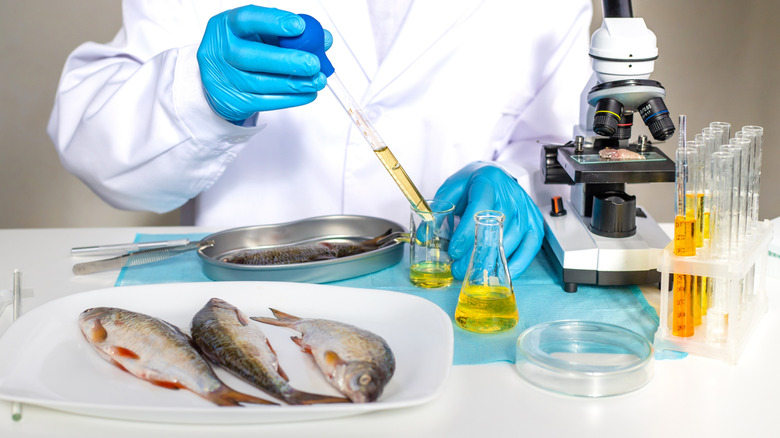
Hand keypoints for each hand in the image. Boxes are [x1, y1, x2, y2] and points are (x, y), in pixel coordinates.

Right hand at [197, 5, 331, 121]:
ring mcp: (225, 78)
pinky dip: (290, 98)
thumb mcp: (262, 34)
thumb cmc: (244, 49)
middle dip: (286, 60)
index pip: (247, 19)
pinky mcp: (234, 101)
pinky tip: (307, 93)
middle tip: (313, 63)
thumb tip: (323, 38)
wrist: (219, 79)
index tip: (300, 26)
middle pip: (251, 56)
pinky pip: (265, 101)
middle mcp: (221, 51)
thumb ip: (289, 33)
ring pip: (261, 83)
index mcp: (226, 26)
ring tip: (317, 80)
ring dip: (294, 83)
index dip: (274, 21)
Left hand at [434, 162, 543, 278]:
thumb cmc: (473, 184)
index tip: (454, 251)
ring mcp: (525, 209)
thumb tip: (423, 236)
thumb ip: (438, 212)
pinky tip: (503, 272)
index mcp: (487, 182)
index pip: (479, 208)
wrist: (496, 175)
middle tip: (460, 270)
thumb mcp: (451, 190)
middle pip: (496, 229)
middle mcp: (510, 195)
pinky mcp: (534, 222)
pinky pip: (531, 246)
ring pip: (511, 240)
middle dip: (476, 253)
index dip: (467, 232)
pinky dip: (518, 263)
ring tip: (474, 274)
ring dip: (493, 261)